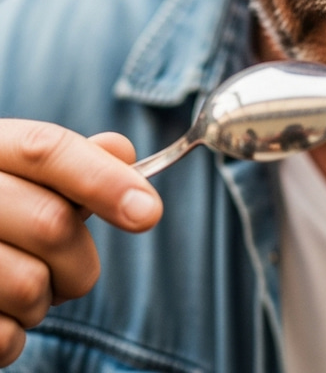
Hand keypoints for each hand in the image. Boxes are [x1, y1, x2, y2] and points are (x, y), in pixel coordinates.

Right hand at [0, 119, 162, 365]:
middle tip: (71, 267)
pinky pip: (4, 336)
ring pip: (31, 285)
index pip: (46, 150)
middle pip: (53, 224)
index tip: (150, 214)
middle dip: (81, 258)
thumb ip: (70, 163)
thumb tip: (123, 151)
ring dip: (45, 299)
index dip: (104, 179)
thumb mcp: (18, 172)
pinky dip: (16, 335)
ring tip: (21, 287)